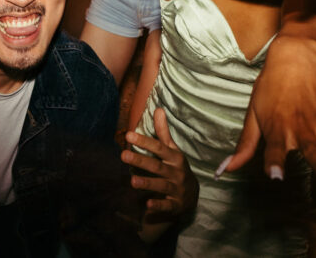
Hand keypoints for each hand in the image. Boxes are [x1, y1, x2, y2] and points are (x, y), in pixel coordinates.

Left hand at [123, 108, 197, 222]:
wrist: (192, 195)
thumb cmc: (177, 167)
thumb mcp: (172, 150)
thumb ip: (163, 132)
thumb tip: (158, 109)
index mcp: (175, 157)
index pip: (159, 148)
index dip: (144, 141)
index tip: (128, 134)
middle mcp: (176, 172)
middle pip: (157, 166)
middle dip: (140, 161)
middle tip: (123, 155)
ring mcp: (177, 189)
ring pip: (161, 185)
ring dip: (147, 183)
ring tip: (131, 181)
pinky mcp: (175, 204)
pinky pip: (167, 205)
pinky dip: (158, 205)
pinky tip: (147, 204)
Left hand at [220, 37, 315, 179]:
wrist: (292, 57)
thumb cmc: (268, 89)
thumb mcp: (252, 115)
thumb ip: (244, 146)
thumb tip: (224, 171)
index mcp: (276, 128)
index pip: (272, 149)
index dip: (274, 162)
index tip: (276, 176)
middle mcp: (301, 128)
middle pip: (313, 147)